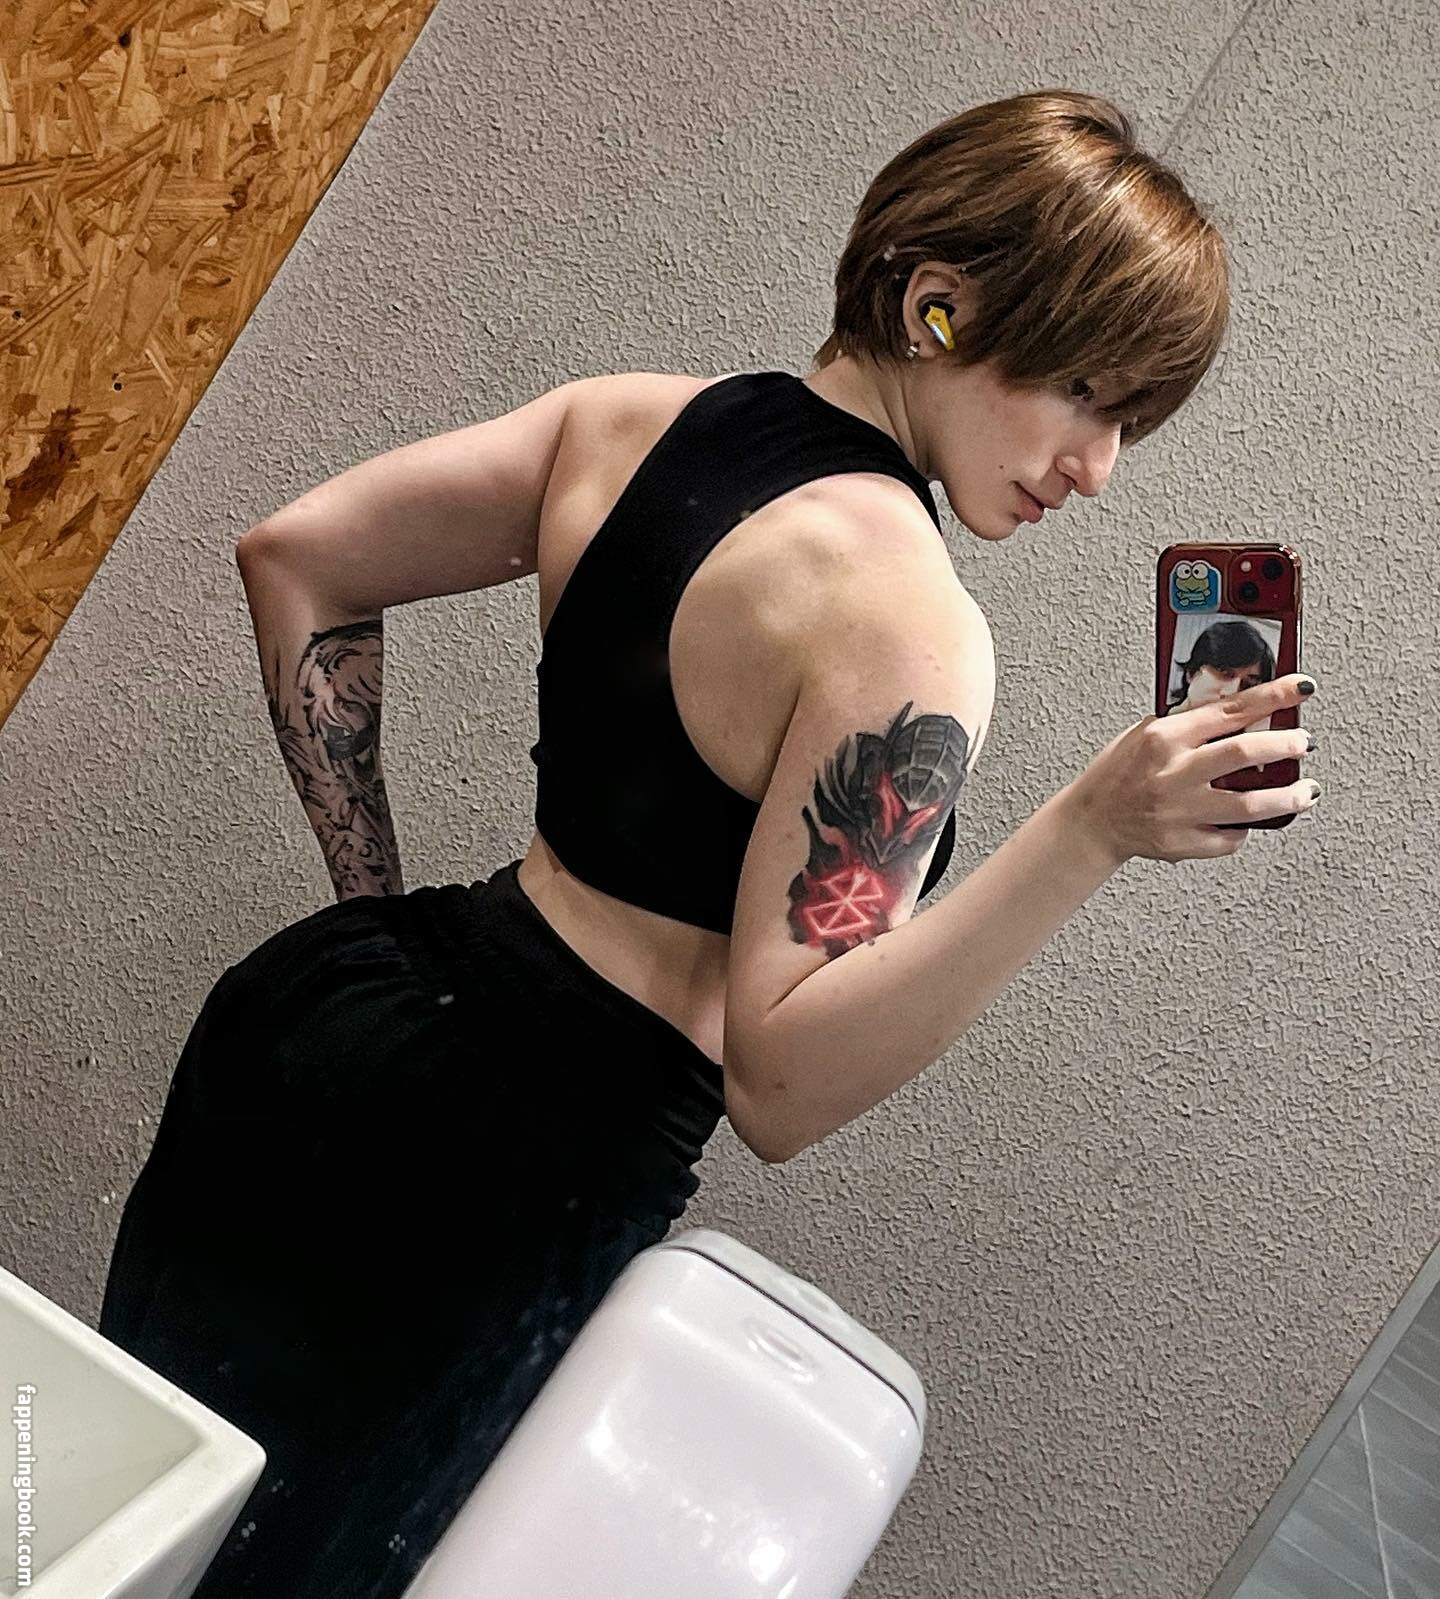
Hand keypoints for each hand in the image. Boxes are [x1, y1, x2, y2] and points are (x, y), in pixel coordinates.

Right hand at [1065, 673, 1319, 865]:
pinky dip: (1245, 830)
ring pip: (1249, 805)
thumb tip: (1244, 711)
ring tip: (1305, 791)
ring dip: (1287, 797)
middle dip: (1285, 745)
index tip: (1301, 687)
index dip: (1273, 696)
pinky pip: (1229, 840)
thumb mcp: (1146, 733)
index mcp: (1164, 738)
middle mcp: (1172, 774)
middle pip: (1245, 754)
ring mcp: (1178, 812)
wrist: (1092, 821)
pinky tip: (1251, 821)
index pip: (1229, 710)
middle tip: (1302, 742)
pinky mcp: (1181, 844)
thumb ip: (1190, 724)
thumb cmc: (1119, 773)